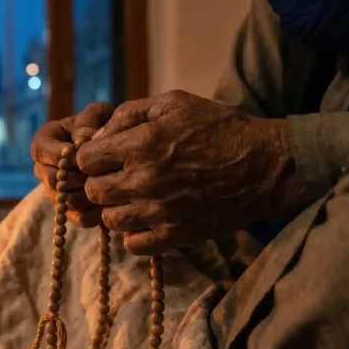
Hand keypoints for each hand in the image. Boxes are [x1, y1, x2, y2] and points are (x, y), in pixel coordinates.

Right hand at [30, 101, 113, 226]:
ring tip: (107, 184)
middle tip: (97, 171)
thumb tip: (83, 137)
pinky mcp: (72, 212)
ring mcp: (56, 193)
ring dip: (87, 194)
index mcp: (45, 142)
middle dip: (75, 176)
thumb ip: (89, 118)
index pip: (39, 151)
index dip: (58, 154)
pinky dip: (95, 212)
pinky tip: (111, 201)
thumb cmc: (105, 126)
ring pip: (65, 201)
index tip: (79, 151)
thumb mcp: (99, 113)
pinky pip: (78, 218)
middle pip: (50, 180)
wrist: (118, 151)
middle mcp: (45, 169)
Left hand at [76, 90, 306, 254]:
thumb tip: (97, 135)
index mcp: (140, 144)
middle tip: (118, 176)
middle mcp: (144, 180)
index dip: (91, 156)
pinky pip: (133, 244)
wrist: (264, 166)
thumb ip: (129, 114)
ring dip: (116, 208)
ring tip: (134, 197)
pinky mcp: (174, 235)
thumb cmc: (218, 128)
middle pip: (93, 191)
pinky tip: (147, 218)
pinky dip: (135, 233)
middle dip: (100, 182)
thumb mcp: (174, 103)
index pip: (85, 160)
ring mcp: (158, 212)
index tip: (104, 156)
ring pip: (109, 220)